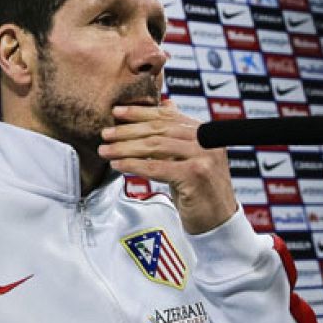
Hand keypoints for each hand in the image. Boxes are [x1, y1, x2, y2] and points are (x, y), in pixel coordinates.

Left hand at [98, 99, 237, 233]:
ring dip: (125, 148)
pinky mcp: (195, 176)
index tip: (116, 112)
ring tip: (105, 150)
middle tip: (105, 134)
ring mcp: (203, 157)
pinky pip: (156, 167)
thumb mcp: (190, 156)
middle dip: (128, 131)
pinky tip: (118, 165)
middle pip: (159, 129)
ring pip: (155, 147)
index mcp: (204, 132)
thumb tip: (166, 102)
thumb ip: (179, 132)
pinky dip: (133, 165)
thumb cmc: (199, 190)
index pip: (168, 115)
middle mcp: (207, 140)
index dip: (140, 112)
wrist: (217, 220)